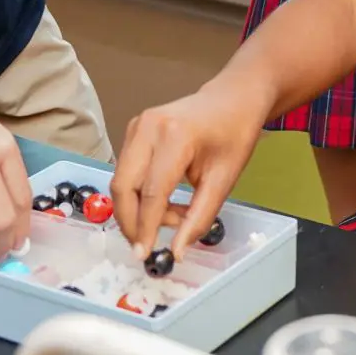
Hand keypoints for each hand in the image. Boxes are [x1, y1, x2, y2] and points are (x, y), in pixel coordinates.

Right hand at [107, 78, 270, 261]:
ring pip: (121, 182)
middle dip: (132, 222)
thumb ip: (199, 218)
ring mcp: (136, 126)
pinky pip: (126, 172)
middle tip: (148, 245)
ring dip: (138, 210)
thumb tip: (178, 250)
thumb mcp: (224, 180)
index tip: (145, 254)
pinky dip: (139, 195)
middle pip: (124, 187)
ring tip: (173, 216)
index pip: (151, 192)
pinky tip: (165, 201)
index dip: (146, 227)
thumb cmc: (233, 134)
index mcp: (175, 136)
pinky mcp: (132, 131)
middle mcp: (148, 127)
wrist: (232, 100)